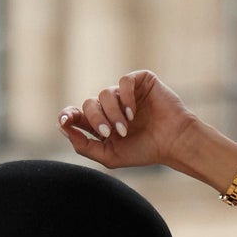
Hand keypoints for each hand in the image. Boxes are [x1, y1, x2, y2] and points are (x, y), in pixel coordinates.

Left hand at [57, 70, 197, 172]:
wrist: (172, 142)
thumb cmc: (144, 151)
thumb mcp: (109, 155)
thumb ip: (84, 145)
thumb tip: (63, 128)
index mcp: (102, 124)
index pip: (77, 114)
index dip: (68, 115)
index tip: (64, 121)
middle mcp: (111, 106)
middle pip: (89, 104)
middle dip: (96, 119)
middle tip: (109, 133)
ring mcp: (125, 92)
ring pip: (104, 94)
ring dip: (112, 113)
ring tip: (126, 127)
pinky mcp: (140, 80)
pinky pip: (123, 81)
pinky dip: (125, 98)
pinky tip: (133, 112)